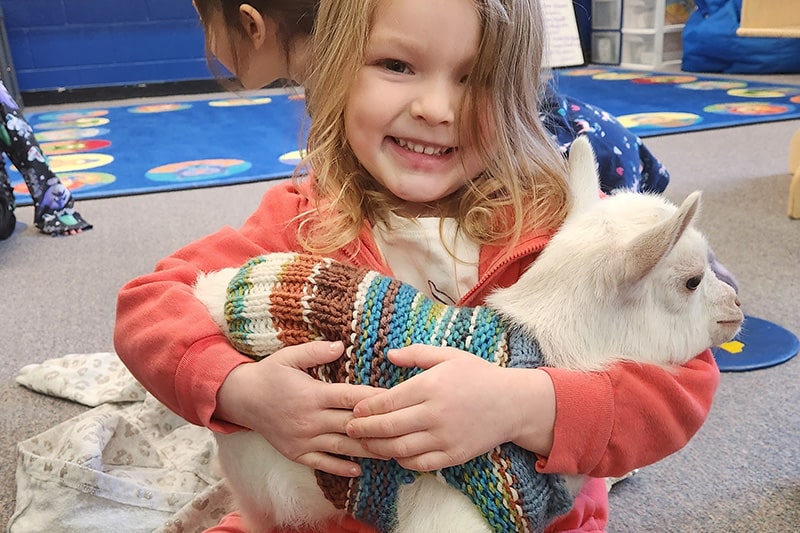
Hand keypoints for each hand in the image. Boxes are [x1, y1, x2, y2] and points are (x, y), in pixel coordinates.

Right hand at [215, 341, 383, 476]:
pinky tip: (359, 470)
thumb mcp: (289, 357)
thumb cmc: (270, 374)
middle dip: (377, 427)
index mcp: (313, 394)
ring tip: (391, 450)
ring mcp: (304, 439)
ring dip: (367, 450)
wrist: (242, 400)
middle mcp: (311, 420)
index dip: (375, 399)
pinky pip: (322, 464)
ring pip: (342, 447)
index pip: (351, 397)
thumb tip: (342, 345)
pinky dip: (341, 468)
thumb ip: (316, 351)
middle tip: (404, 428)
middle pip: (352, 425)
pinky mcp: (297, 453)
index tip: (397, 399)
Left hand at [346, 345, 554, 470]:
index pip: (388, 401)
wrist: (513, 403)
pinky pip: (421, 463)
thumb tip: (388, 354)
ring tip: (366, 444)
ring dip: (378, 448)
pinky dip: (403, 461)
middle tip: (349, 429)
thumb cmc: (478, 375)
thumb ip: (416, 354)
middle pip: (389, 426)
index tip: (355, 410)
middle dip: (364, 429)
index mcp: (431, 386)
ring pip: (401, 448)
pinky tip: (394, 454)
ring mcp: (445, 437)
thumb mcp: (448, 355)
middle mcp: (435, 413)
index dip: (367, 408)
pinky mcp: (454, 454)